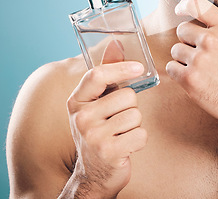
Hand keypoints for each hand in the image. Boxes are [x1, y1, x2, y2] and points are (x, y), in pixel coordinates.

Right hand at [66, 41, 147, 197]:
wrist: (93, 174)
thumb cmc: (99, 130)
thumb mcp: (97, 102)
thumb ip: (107, 73)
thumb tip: (116, 42)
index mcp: (76, 101)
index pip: (97, 74)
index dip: (121, 68)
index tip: (139, 68)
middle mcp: (81, 117)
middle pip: (127, 96)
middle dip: (130, 107)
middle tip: (117, 121)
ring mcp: (93, 136)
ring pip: (136, 115)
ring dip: (134, 125)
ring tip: (120, 134)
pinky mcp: (109, 152)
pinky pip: (141, 134)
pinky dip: (139, 140)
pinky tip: (125, 146)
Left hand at [166, 0, 217, 129]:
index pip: (194, 5)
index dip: (183, 6)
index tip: (180, 10)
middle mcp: (211, 40)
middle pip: (182, 30)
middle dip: (189, 40)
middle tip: (203, 53)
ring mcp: (199, 60)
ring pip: (175, 49)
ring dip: (183, 57)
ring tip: (201, 67)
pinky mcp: (189, 80)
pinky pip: (171, 68)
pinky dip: (178, 73)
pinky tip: (195, 78)